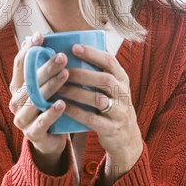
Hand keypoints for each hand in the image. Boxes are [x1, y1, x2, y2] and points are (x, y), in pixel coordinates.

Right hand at [9, 32, 69, 174]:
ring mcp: (22, 119)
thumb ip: (43, 68)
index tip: (40, 36)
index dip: (28, 50)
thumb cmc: (49, 106)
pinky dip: (51, 112)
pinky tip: (62, 103)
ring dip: (50, 86)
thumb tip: (46, 37)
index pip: (19, 64)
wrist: (51, 139)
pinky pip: (41, 122)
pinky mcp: (32, 134)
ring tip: (65, 75)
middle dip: (45, 67)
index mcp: (17, 87)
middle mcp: (16, 101)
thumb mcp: (45, 87)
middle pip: (29, 81)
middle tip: (62, 56)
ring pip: (34, 100)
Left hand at [58, 44, 142, 185]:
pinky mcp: (111, 128)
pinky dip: (76, 112)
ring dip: (77, 92)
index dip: (92, 53)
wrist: (126, 138)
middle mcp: (123, 93)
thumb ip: (98, 72)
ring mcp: (119, 112)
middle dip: (82, 73)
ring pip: (98, 99)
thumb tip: (71, 49)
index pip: (110, 61)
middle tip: (62, 70)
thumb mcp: (112, 88)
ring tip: (59, 88)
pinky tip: (63, 107)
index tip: (74, 47)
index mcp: (122, 79)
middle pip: (105, 79)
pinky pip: (92, 119)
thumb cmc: (112, 106)